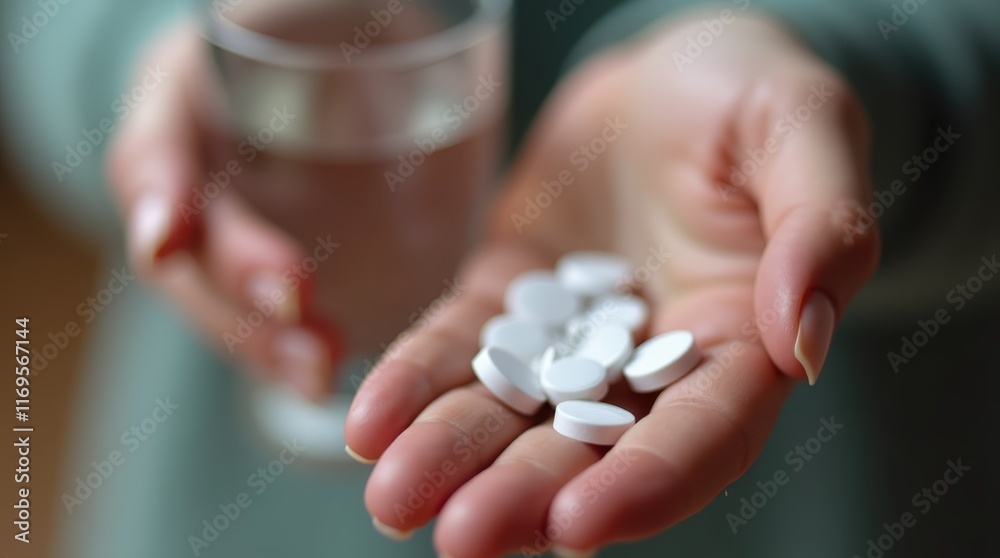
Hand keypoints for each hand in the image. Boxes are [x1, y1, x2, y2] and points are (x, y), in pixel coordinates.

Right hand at [106, 25, 341, 399]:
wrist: (341, 64)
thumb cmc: (330, 32)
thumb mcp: (321, 17)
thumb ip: (318, 29)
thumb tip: (358, 26)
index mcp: (190, 95)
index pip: (155, 143)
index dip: (158, 190)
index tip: (168, 238)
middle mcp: (195, 167)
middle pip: (188, 239)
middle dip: (235, 280)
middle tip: (297, 311)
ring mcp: (224, 225)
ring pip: (216, 296)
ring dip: (260, 339)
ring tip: (318, 370)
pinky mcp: (262, 269)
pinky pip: (258, 318)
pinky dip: (284, 351)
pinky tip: (319, 376)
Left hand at [346, 12, 878, 556]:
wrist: (664, 74)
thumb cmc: (748, 92)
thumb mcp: (805, 130)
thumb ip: (823, 228)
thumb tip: (803, 340)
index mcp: (739, 342)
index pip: (703, 435)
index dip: (646, 484)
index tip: (578, 525)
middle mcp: (649, 361)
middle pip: (587, 446)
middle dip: (522, 492)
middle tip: (458, 536)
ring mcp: (569, 334)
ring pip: (510, 408)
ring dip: (452, 454)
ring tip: (392, 499)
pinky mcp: (508, 296)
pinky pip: (459, 342)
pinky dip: (416, 379)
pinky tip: (370, 418)